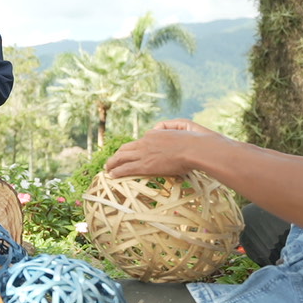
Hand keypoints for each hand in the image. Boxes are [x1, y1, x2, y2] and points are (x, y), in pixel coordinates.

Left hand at [103, 119, 223, 176]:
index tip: (132, 155)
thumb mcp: (184, 127)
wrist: (195, 149)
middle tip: (112, 160)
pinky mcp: (145, 165)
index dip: (135, 148)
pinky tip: (111, 175)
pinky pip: (126, 168)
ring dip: (112, 163)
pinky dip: (117, 171)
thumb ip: (173, 127)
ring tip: (107, 168)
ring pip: (121, 157)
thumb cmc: (195, 141)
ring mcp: (144, 153)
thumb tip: (164, 130)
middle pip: (126, 148)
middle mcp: (145, 141)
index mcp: (155, 133)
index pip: (140, 141)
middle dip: (118, 154)